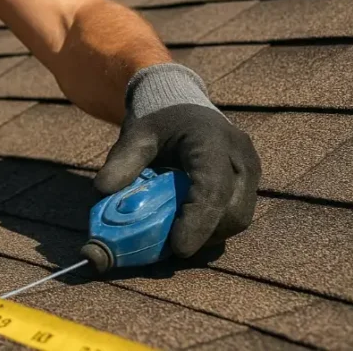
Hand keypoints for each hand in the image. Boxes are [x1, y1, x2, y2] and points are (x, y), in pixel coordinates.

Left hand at [94, 63, 260, 257]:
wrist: (181, 103)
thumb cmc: (158, 119)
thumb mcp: (136, 134)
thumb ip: (121, 161)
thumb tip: (102, 192)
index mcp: (213, 139)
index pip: (213, 188)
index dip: (198, 221)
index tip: (178, 248)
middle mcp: (240, 155)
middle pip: (233, 211)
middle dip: (203, 235)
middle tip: (168, 246)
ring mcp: (249, 169)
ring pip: (239, 218)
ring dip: (209, 235)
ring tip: (175, 235)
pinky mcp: (248, 182)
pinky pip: (237, 214)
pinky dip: (213, 227)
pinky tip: (188, 226)